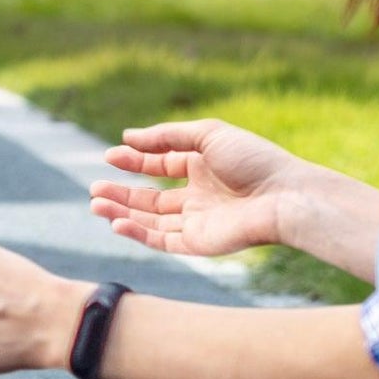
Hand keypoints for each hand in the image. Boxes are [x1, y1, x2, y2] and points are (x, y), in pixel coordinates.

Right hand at [90, 119, 305, 257]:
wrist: (284, 196)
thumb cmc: (254, 160)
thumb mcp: (207, 135)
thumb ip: (166, 136)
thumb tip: (127, 137)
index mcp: (202, 168)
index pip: (160, 165)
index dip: (134, 161)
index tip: (110, 157)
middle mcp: (198, 196)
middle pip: (150, 198)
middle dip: (122, 193)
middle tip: (93, 189)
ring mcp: (197, 222)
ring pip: (150, 221)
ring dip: (122, 213)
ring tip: (95, 203)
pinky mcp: (198, 244)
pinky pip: (161, 240)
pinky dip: (137, 233)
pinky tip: (117, 222)